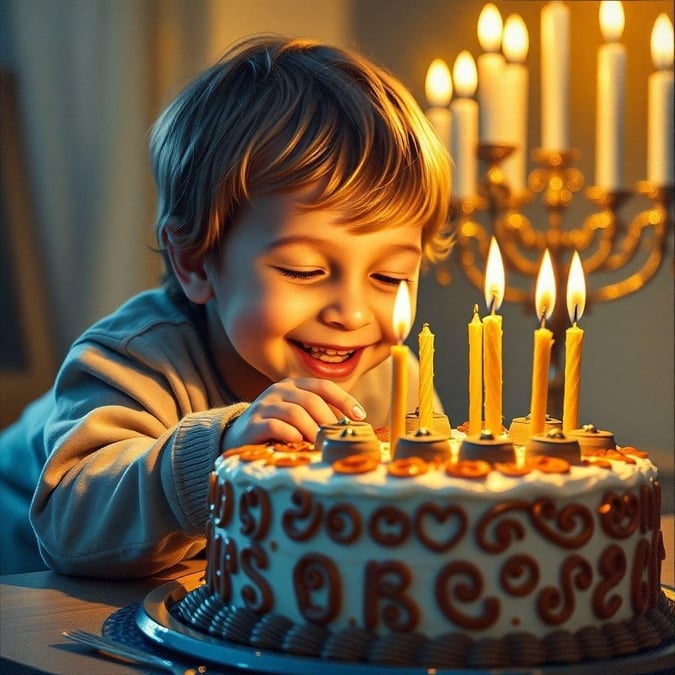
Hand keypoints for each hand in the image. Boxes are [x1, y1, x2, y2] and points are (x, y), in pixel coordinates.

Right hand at [222, 377, 366, 448]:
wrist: (237, 438)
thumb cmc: (278, 428)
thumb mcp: (299, 416)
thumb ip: (321, 416)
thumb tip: (353, 426)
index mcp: (294, 385)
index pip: (324, 386)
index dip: (344, 400)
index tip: (360, 417)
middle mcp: (279, 390)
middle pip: (311, 400)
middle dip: (329, 420)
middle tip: (338, 439)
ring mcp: (264, 405)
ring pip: (295, 412)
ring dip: (312, 430)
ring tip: (321, 446)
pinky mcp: (253, 423)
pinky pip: (276, 426)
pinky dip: (291, 435)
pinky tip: (299, 443)